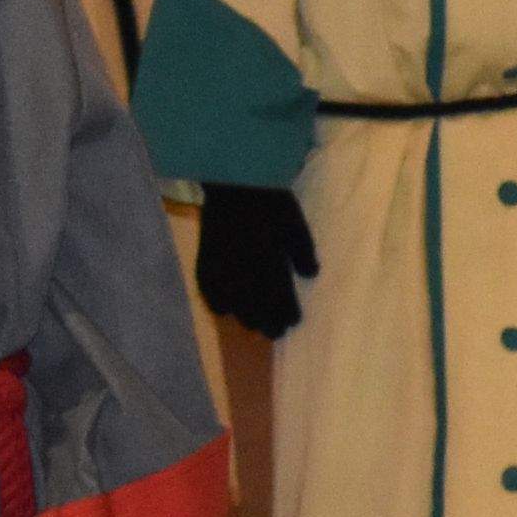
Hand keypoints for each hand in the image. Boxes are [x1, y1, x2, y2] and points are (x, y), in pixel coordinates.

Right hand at [193, 181, 310, 337]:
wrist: (232, 184)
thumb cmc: (268, 201)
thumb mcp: (294, 223)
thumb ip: (303, 251)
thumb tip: (311, 274)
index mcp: (268, 262)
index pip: (279, 299)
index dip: (286, 314)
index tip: (294, 322)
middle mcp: (243, 272)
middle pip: (256, 310)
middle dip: (267, 323)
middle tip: (275, 332)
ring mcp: (221, 270)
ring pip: (234, 307)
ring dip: (245, 318)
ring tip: (254, 325)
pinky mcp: (204, 264)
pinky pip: (211, 294)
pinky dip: (220, 305)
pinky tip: (226, 309)